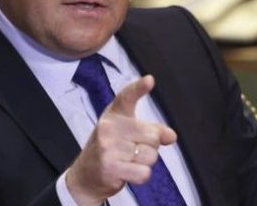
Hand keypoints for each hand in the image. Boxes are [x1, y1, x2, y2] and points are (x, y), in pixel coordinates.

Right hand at [65, 75, 177, 204]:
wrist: (85, 176)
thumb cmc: (111, 150)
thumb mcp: (128, 133)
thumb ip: (152, 131)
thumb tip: (171, 136)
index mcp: (114, 114)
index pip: (127, 97)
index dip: (139, 88)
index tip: (150, 80)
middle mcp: (109, 127)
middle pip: (153, 136)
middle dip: (150, 147)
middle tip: (132, 150)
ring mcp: (107, 146)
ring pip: (150, 156)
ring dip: (144, 163)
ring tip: (127, 162)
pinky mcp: (110, 167)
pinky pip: (143, 172)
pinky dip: (140, 176)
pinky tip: (126, 173)